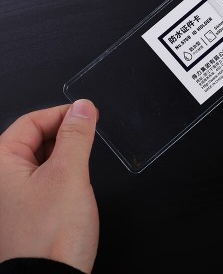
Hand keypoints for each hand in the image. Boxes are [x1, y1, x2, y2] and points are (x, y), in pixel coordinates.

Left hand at [0, 100, 98, 273]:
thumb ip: (76, 135)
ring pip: (44, 156)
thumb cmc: (52, 236)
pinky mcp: (31, 207)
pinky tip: (78, 176)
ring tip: (86, 156)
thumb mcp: (69, 174)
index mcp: (1, 165)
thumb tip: (83, 107)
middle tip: (90, 131)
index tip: (88, 113)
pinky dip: (65, 168)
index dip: (62, 113)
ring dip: (67, 150)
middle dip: (65, 131)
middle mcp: (3, 178)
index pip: (31, 121)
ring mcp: (16, 194)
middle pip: (36, 137)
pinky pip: (48, 175)